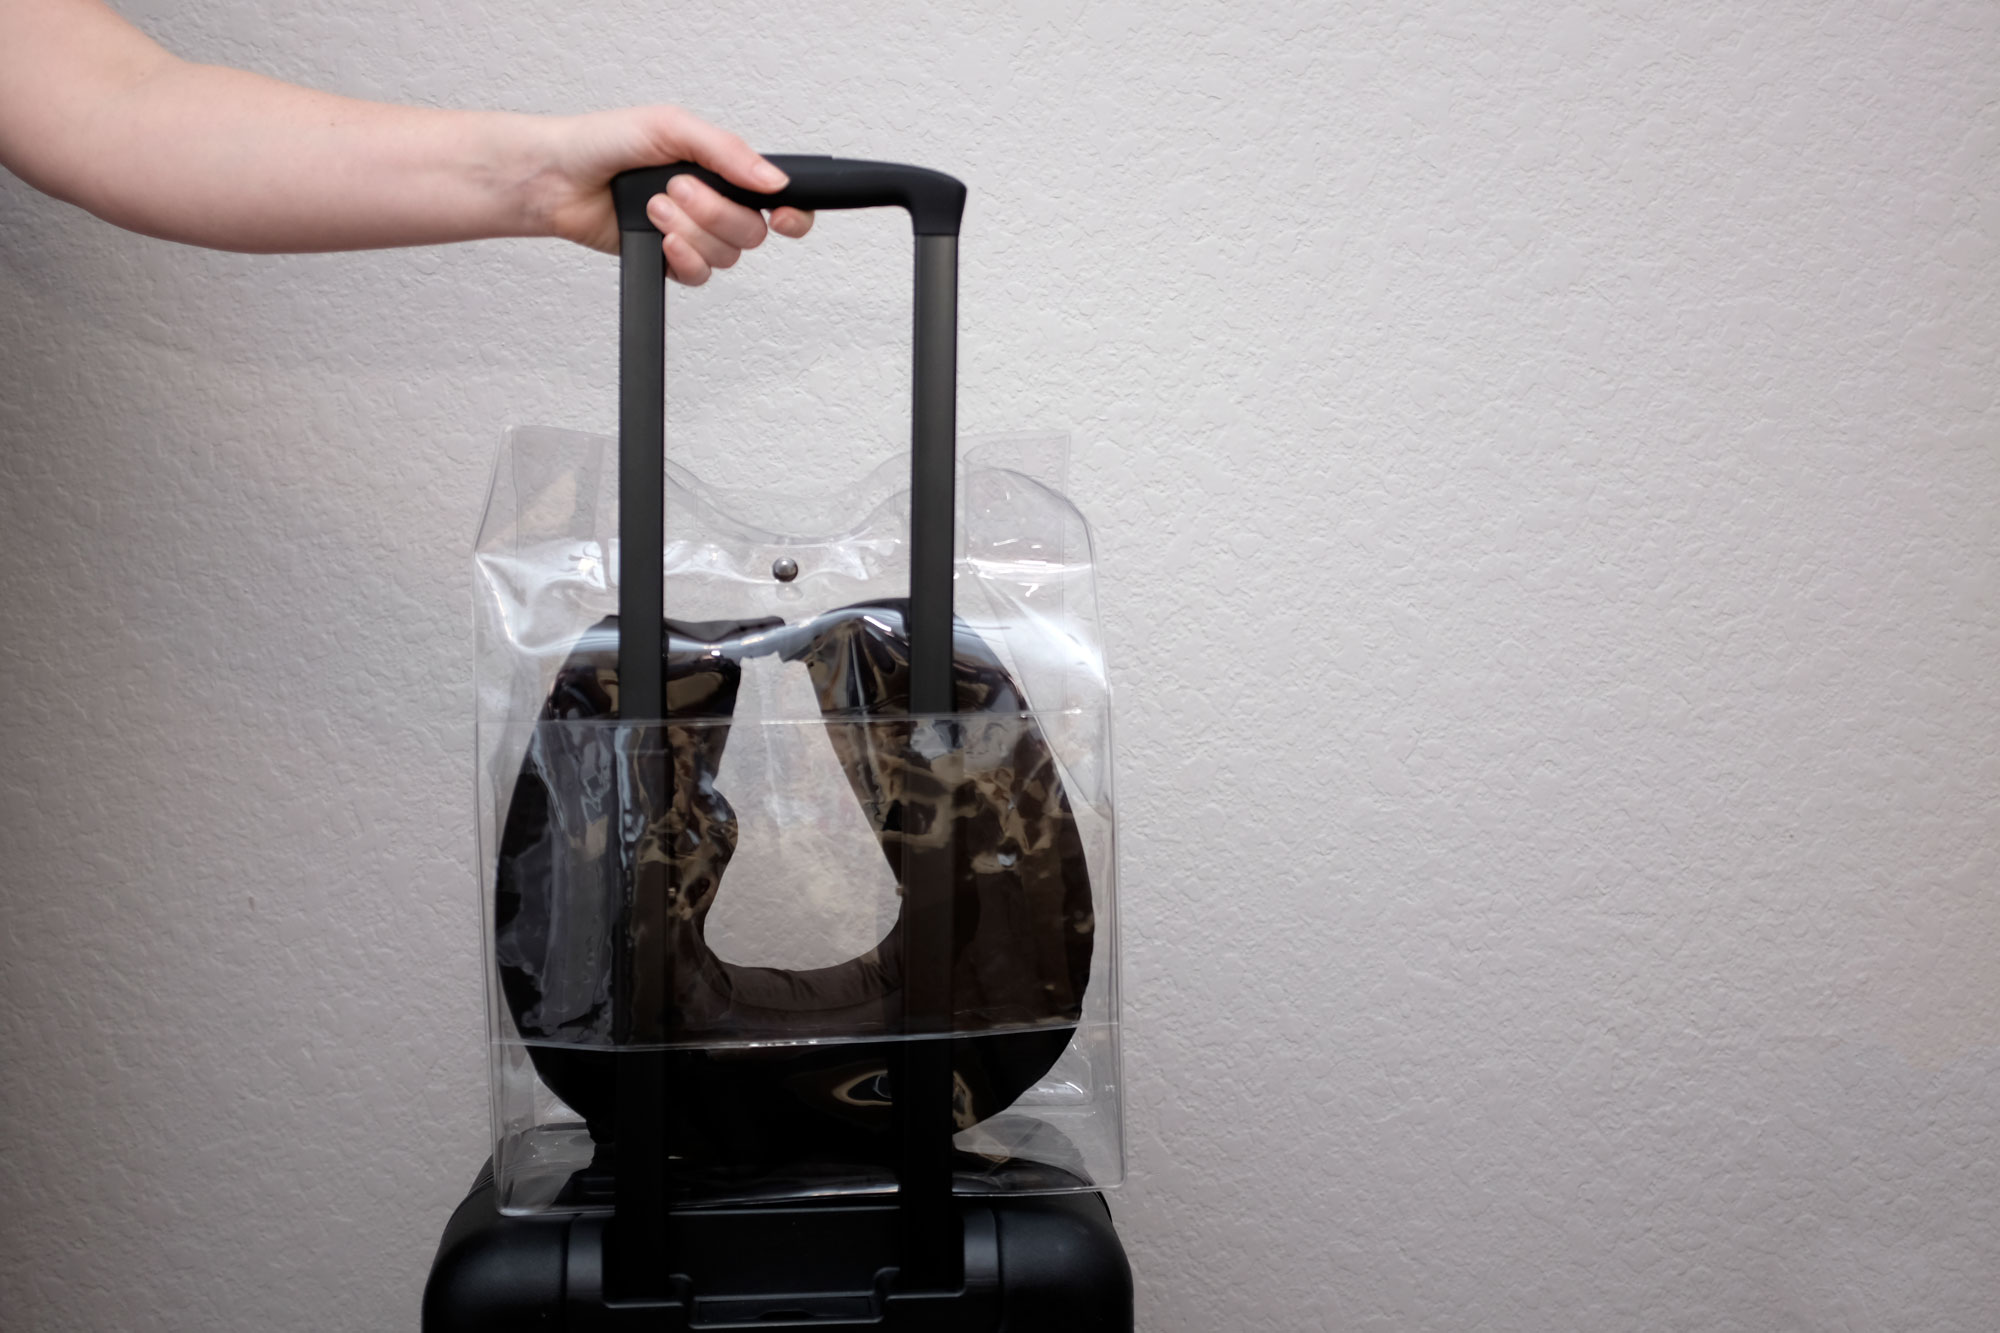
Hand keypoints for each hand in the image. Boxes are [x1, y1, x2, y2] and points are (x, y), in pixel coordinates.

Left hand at [532, 105, 813, 282]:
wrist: (557, 178)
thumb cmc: (605, 142)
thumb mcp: (671, 127)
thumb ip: (727, 151)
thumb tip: (772, 179)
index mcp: (723, 169)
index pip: (781, 199)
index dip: (793, 214)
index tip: (780, 215)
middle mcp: (714, 203)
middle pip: (751, 233)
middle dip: (713, 213)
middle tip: (676, 188)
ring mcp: (694, 235)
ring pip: (725, 256)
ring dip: (688, 231)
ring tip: (652, 205)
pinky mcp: (671, 262)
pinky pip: (700, 276)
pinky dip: (682, 259)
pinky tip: (660, 240)